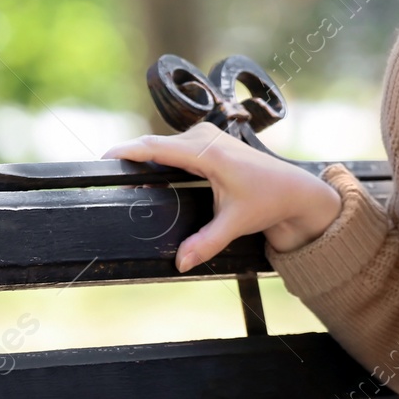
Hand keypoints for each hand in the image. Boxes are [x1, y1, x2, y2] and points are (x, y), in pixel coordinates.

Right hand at [100, 121, 343, 271]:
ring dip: (143, 156)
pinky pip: (173, 144)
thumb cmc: (269, 199)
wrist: (294, 189)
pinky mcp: (208, 140)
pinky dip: (158, 155)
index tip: (104, 158)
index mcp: (211, 153)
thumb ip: (206, 242)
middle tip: (105, 178)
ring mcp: (208, 136)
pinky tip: (145, 170)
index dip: (129, 151)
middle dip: (130, 157)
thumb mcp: (236, 223)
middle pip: (156, 144)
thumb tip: (181, 262)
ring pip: (164, 143)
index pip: (159, 147)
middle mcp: (207, 138)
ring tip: (121, 176)